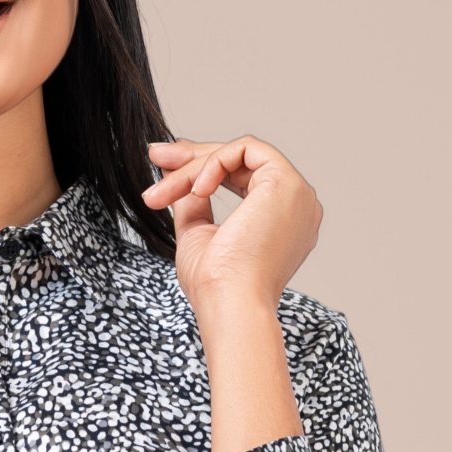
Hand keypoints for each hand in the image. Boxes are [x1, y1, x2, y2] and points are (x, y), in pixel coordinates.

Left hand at [140, 134, 322, 315]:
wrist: (230, 303)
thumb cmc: (216, 286)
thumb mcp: (198, 234)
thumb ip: (193, 203)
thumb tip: (176, 173)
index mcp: (282, 221)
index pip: (243, 177)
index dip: (203, 167)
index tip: (165, 165)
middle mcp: (296, 205)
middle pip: (241, 162)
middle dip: (193, 156)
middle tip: (156, 154)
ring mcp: (296, 193)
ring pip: (239, 155)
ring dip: (194, 166)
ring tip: (162, 191)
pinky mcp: (287, 182)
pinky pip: (245, 149)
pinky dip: (214, 162)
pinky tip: (197, 190)